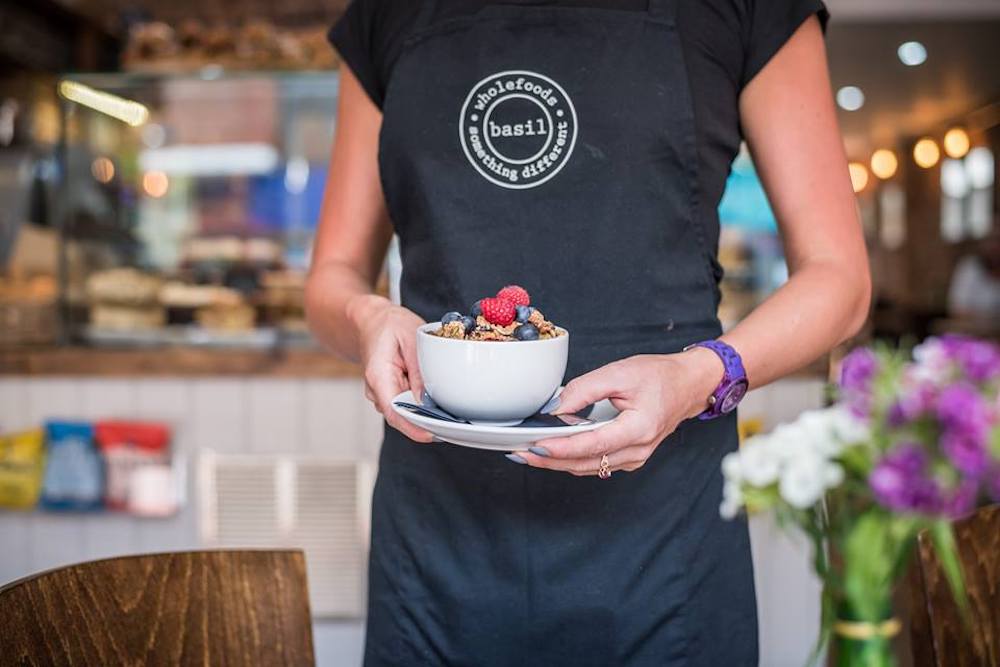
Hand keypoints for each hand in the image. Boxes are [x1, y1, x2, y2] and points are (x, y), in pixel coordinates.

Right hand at [352, 295, 433, 442]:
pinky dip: (421, 404)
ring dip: (424, 411)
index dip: (414, 428)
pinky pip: (406, 403)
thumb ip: (418, 370)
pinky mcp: (389, 392)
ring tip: (446, 405)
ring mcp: (381, 393)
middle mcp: (376, 390)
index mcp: (378, 376)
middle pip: (401, 416)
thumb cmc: (390, 325)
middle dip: (425, 421)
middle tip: (453, 421)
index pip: (394, 412)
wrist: (373, 320)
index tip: (433, 434)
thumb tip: (426, 401)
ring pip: (405, 411)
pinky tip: (435, 398)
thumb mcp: (411, 338)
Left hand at [518, 348, 724, 474]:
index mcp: (638, 429)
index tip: (535, 446)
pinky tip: (552, 450)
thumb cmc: (660, 376)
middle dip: (550, 460)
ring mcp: (635, 458)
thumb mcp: (620, 372)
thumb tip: (556, 406)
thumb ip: (585, 388)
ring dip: (558, 462)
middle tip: (519, 453)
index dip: (560, 448)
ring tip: (528, 452)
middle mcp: (637, 450)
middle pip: (585, 463)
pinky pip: (596, 463)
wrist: (689, 385)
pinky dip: (572, 458)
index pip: (591, 445)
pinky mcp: (629, 457)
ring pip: (588, 467)